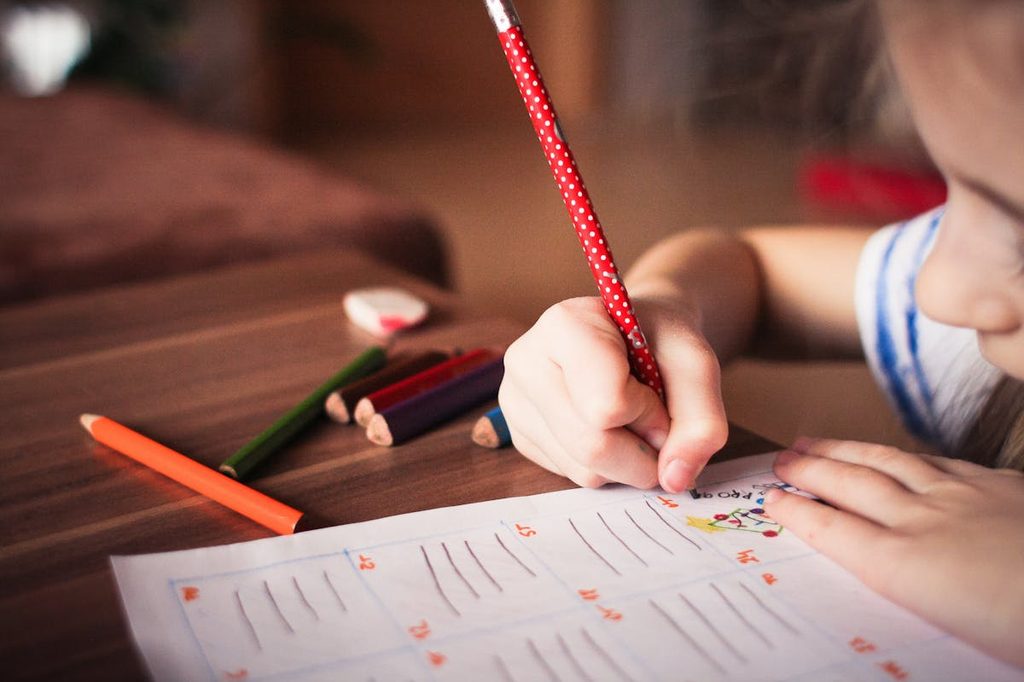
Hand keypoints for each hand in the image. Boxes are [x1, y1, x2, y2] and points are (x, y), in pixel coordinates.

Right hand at [499, 296, 727, 491]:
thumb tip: (674, 479)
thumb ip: (701, 420)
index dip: (649, 412)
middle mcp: (525, 361)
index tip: (656, 389)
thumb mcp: (696, 364)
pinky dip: (606, 466)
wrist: (633, 336)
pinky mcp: (519, 435)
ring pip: (583, 469)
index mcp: (563, 325)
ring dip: (627, 461)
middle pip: (592, 446)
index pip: (607, 405)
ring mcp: (515, 401)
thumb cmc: (660, 341)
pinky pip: (571, 476)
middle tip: (655, 420)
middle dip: (642, 450)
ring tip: (630, 419)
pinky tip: (606, 428)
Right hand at [765, 438, 1023, 666]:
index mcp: (907, 567)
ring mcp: (964, 497)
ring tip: (818, 442)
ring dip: (847, 451)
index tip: (772, 499)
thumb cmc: (1023, 626)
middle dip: (811, 470)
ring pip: (889, 463)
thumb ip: (910, 596)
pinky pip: (938, 461)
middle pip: (853, 486)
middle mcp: (926, 522)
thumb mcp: (955, 635)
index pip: (835, 530)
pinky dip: (905, 455)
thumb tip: (881, 579)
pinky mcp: (1002, 487)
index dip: (798, 512)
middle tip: (782, 458)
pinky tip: (900, 454)